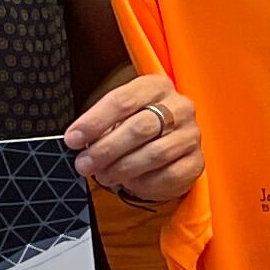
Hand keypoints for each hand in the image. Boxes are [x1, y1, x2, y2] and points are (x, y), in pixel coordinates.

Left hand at [69, 75, 200, 202]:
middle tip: (84, 164)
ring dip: (122, 168)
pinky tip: (130, 183)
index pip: (123, 100)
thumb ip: (100, 125)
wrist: (169, 147)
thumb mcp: (119, 117)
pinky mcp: (196, 161)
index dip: (95, 121)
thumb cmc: (136, 127)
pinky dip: (145, 182)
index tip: (73, 139)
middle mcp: (179, 106)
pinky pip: (169, 174)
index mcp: (156, 86)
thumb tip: (76, 140)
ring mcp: (191, 134)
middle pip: (140, 127)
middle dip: (106, 149)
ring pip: (155, 154)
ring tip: (102, 175)